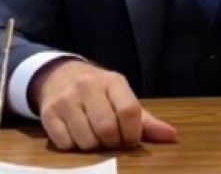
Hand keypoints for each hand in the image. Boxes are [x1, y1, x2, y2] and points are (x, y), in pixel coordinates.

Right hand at [32, 59, 177, 150]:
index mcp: (113, 81)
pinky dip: (73, 146)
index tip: (130, 139)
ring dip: (93, 146)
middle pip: (107, 128)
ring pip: (85, 139)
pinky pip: (65, 143)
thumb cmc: (98, 92)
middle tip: (111, 140)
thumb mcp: (122, 97)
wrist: (59, 75)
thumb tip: (172, 136)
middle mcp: (88, 87)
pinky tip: (76, 135)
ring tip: (94, 136)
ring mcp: (66, 100)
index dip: (132, 133)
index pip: (129, 111)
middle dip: (112, 142)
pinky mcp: (48, 113)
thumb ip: (146, 120)